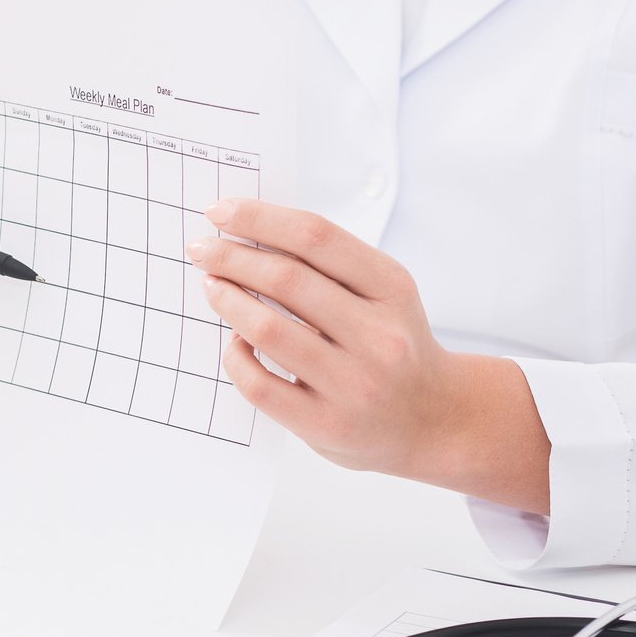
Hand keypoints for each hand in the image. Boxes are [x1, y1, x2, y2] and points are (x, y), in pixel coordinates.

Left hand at [189, 198, 550, 513]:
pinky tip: (235, 343)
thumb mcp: (383, 294)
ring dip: (226, 300)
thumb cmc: (392, 345)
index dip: (260, 218)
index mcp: (392, 289)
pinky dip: (235, 356)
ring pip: (267, 329)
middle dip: (231, 257)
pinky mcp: (325, 424)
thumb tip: (248, 231)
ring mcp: (353, 384)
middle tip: (202, 249)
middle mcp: (378, 336)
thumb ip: (329, 265)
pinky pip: (258, 383)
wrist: (433, 418)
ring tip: (211, 286)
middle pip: (286, 280)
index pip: (315, 238)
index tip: (219, 211)